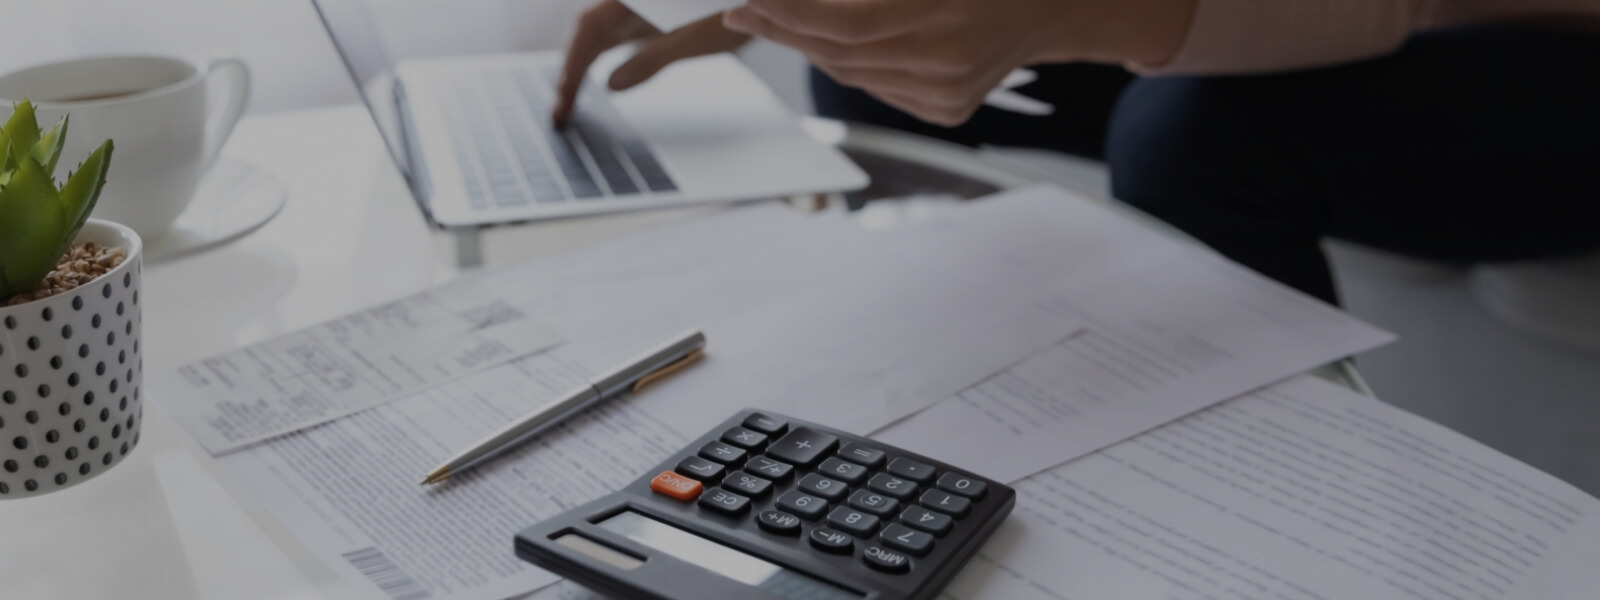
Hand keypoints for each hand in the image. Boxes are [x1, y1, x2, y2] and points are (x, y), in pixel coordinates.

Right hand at [554, 0, 749, 125]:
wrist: (761, 4)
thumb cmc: (732, 10)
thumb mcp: (694, 40)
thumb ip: (650, 60)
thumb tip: (612, 84)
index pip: (589, 29)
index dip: (572, 64)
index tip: (563, 97)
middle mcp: (629, 0)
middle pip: (587, 33)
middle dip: (570, 72)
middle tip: (559, 114)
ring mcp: (637, 7)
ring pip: (597, 37)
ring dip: (581, 69)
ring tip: (568, 105)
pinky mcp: (648, 18)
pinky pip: (614, 39)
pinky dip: (600, 61)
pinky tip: (593, 84)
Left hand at [722, 0, 1192, 126]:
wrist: (1045, 6)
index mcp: (945, 8)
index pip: (844, 21)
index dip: (788, 13)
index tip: (749, 0)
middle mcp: (948, 58)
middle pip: (841, 53)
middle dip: (786, 30)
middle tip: (748, 10)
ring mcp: (949, 92)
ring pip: (852, 76)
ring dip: (810, 47)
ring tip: (782, 20)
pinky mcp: (947, 111)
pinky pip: (877, 89)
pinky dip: (849, 65)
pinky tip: (834, 43)